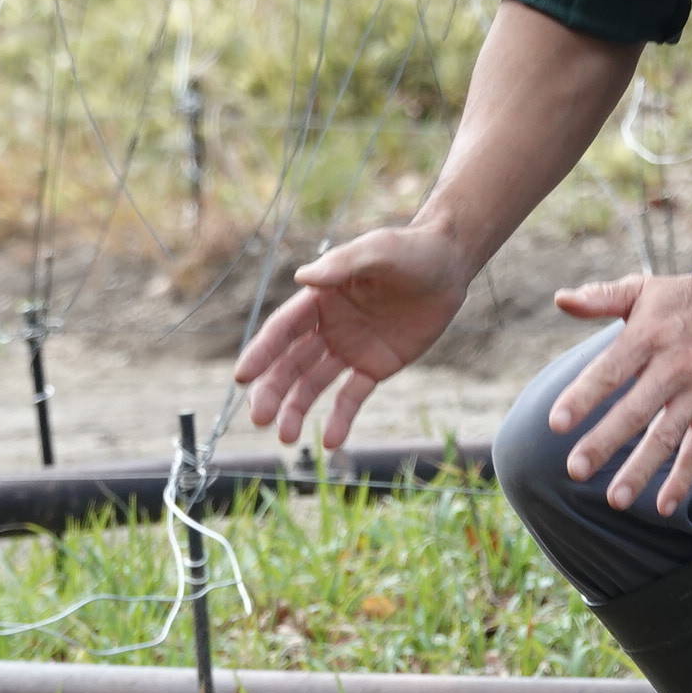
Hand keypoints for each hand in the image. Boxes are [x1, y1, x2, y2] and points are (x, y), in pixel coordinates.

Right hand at [231, 225, 472, 447]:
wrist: (449, 265)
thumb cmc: (409, 250)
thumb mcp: (377, 252)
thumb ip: (341, 266)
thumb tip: (302, 277)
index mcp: (319, 299)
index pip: (282, 330)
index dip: (261, 353)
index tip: (242, 377)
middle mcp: (327, 327)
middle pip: (290, 364)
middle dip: (273, 391)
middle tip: (259, 419)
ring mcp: (349, 349)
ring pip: (313, 384)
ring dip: (296, 409)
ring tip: (285, 438)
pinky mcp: (374, 366)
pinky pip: (352, 396)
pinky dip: (340, 418)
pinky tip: (330, 442)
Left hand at [548, 251, 691, 515]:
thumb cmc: (687, 298)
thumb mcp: (644, 289)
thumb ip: (601, 297)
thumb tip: (561, 300)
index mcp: (648, 336)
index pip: (610, 371)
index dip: (583, 397)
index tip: (555, 423)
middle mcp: (674, 366)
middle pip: (635, 411)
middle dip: (604, 442)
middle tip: (575, 470)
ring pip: (666, 436)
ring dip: (640, 469)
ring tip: (614, 499)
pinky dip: (684, 478)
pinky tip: (664, 505)